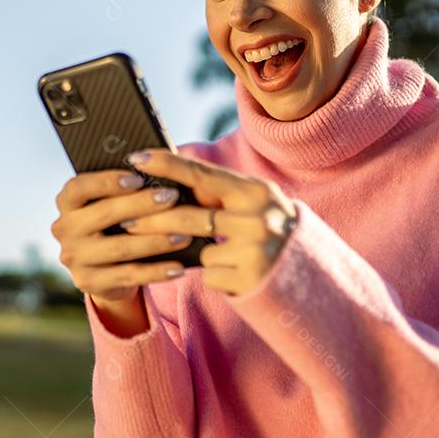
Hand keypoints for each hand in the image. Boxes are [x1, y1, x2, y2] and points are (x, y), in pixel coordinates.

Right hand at [50, 168, 194, 304]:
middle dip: (142, 204)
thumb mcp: (111, 202)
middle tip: (172, 197)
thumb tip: (156, 166)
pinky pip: (127, 276)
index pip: (79, 187)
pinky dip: (156, 271)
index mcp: (67, 202)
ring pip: (119, 247)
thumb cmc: (115, 222)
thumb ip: (124, 188)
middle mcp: (64, 229)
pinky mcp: (88, 282)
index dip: (107, 181)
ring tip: (184, 234)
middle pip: (104, 214)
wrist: (106, 268)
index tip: (138, 178)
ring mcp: (74, 258)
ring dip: (156, 240)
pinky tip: (178, 267)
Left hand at [120, 148, 297, 297]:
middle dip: (153, 220)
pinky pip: (211, 275)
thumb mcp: (253, 204)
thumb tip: (166, 179)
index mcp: (257, 192)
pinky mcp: (251, 281)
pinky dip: (216, 275)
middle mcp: (260, 219)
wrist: (313, 275)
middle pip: (190, 217)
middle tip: (126, 220)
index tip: (136, 158)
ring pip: (200, 250)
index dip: (167, 165)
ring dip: (197, 253)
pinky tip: (237, 273)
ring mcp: (257, 252)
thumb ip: (218, 193)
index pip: (203, 174)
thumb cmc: (270, 230)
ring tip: (219, 252)